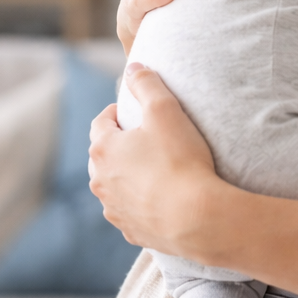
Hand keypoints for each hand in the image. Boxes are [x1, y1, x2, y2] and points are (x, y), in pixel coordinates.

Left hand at [89, 64, 223, 256]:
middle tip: (145, 139)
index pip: (101, 122)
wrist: (197, 218)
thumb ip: (147, 84)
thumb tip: (134, 67)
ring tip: (154, 169)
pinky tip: (161, 198)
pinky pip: (129, 210)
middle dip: (119, 145)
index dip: (116, 113)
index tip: (133, 111)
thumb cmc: (180, 160)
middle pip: (103, 156)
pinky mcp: (130, 231)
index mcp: (103, 149)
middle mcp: (100, 181)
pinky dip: (139, 202)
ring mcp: (114, 209)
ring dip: (126, 175)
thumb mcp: (166, 110)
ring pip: (113, 185)